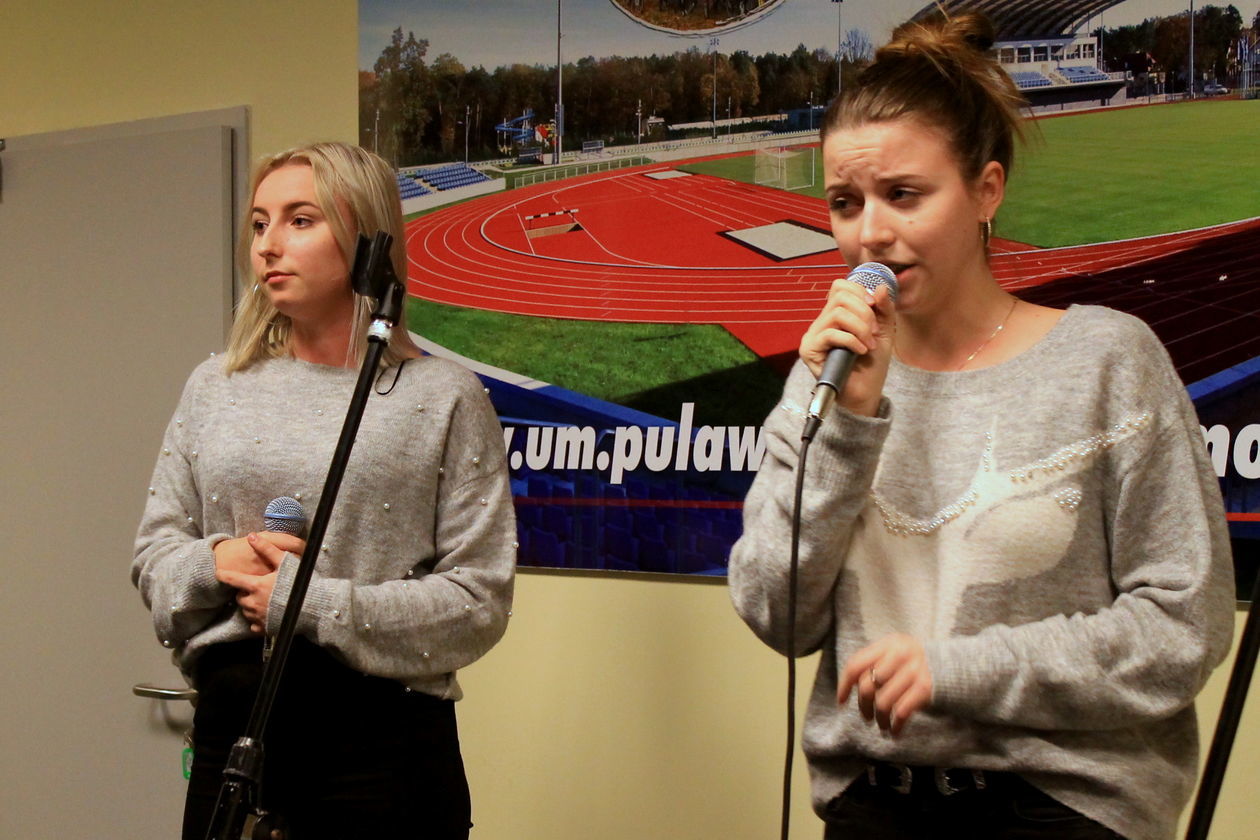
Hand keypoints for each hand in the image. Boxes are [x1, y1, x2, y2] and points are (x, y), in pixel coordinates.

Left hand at [215, 532, 302, 633]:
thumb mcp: (284, 562)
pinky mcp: (265, 628)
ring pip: (246, 611)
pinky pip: (254, 625)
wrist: (313, 607)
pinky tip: (266, 614)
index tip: (218, 573)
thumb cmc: (299, 583)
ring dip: (250, 605)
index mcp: (256, 585)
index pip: (232, 579)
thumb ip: (267, 549)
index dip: (224, 575)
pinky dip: (257, 620)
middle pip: (239, 597)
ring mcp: (258, 617)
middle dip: (245, 592)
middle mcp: (253, 602)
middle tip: (257, 588)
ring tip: (264, 600)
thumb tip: (252, 536)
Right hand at [799, 279, 896, 416]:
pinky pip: (831, 334)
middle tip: (874, 332)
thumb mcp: (884, 331)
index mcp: (836, 314)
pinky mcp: (809, 350)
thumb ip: (884, 308)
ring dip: (860, 328)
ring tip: (868, 344)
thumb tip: (881, 287)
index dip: (859, 291)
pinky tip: (861, 351)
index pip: (840, 287)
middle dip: (865, 313)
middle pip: (840, 297)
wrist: (866, 392)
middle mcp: (822, 322)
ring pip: (837, 314)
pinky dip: (851, 341)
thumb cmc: (872, 364)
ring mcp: (813, 335)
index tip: (874, 307)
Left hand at [838, 634, 931, 736]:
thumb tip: (846, 689)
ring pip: (883, 702)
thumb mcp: (895, 654)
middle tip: (867, 717)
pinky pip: (901, 712)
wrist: (954, 667)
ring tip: (882, 725)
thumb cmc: (914, 665)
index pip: (856, 664)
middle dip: (863, 706)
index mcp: (888, 644)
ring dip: (880, 720)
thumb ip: (874, 663)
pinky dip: (895, 726)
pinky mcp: (925, 688)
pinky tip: (895, 731)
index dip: (845, 685)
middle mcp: (900, 654)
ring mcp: (914, 670)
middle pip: (867, 686)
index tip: (842, 701)